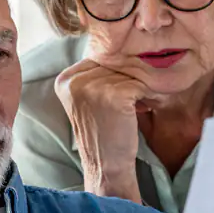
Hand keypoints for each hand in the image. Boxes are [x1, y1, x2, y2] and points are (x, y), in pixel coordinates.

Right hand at [54, 59, 156, 201]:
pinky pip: (141, 83)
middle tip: (136, 99)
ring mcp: (92, 87)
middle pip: (115, 63)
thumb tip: (122, 46)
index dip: (116, 74)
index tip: (120, 93)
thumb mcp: (89, 99)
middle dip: (130, 78)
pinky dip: (149, 95)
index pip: (100, 58)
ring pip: (130, 72)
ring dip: (141, 87)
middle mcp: (74, 81)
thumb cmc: (103, 133)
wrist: (107, 166)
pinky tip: (143, 109)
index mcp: (65, 79)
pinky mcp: (113, 95)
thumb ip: (96, 74)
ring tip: (139, 105)